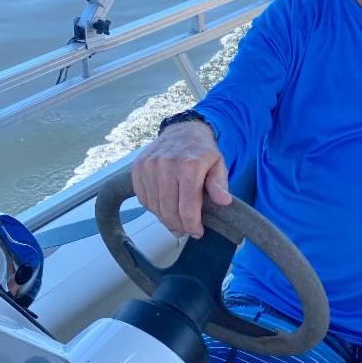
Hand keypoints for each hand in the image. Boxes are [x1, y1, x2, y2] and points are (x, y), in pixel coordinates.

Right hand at [132, 122, 230, 237]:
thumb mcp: (218, 164)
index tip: (197, 232)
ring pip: (155, 208)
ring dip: (166, 219)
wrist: (182, 130)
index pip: (187, 209)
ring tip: (177, 219)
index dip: (192, 226)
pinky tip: (165, 205)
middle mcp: (165, 165)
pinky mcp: (138, 168)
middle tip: (187, 229)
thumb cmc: (202, 151)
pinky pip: (143, 199)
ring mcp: (149, 166)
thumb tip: (224, 201)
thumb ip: (219, 184)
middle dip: (180, 226)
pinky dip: (154, 208)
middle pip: (168, 212)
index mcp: (189, 166)